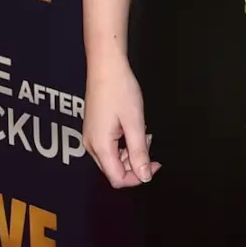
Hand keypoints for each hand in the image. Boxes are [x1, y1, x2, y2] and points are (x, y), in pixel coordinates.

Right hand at [83, 52, 160, 187]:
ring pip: (113, 158)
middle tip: (148, 144)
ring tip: (142, 133)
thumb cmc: (119, 90)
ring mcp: (91, 136)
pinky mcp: (94, 129)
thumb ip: (139, 152)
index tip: (154, 166)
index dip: (138, 177)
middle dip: (135, 163)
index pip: (118, 178)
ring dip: (131, 152)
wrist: (106, 67)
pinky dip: (124, 143)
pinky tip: (133, 129)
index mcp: (100, 146)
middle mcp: (91, 145)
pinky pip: (110, 146)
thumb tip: (144, 176)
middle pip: (114, 170)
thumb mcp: (135, 124)